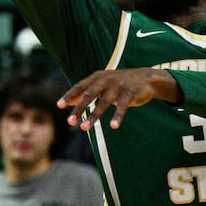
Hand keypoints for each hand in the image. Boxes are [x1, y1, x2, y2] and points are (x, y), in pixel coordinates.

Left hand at [58, 68, 179, 130]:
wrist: (146, 78)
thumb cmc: (119, 83)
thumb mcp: (102, 84)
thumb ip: (85, 91)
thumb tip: (67, 102)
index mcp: (98, 77)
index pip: (80, 86)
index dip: (70, 96)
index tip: (59, 106)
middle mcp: (106, 80)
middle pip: (89, 94)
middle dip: (78, 108)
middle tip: (70, 122)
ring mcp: (118, 86)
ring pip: (103, 102)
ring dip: (93, 116)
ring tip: (84, 128)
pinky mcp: (130, 93)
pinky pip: (122, 106)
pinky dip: (118, 116)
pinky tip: (113, 126)